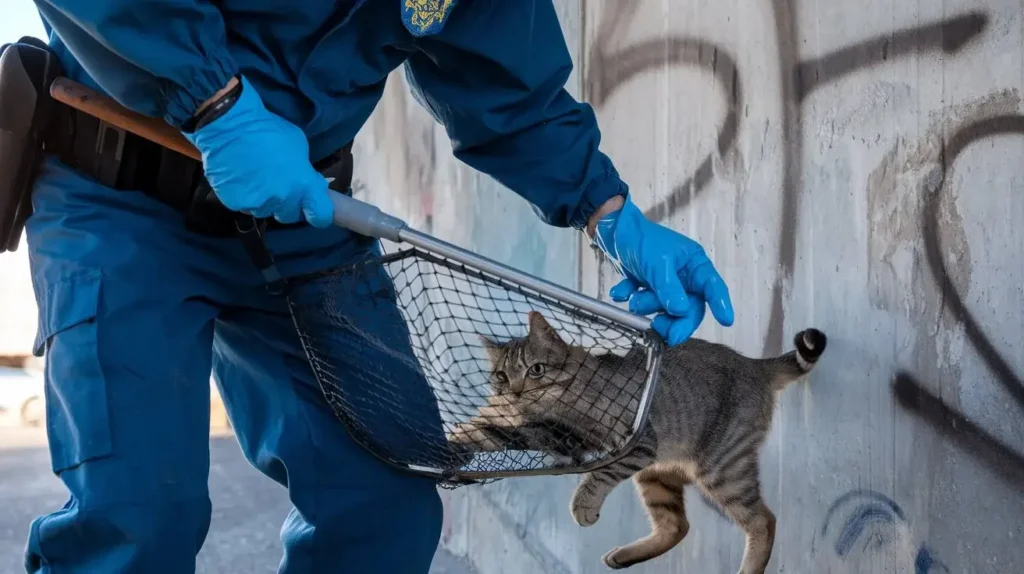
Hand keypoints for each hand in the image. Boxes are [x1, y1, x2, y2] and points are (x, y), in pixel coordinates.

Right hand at [182, 76, 333, 226]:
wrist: (230, 126)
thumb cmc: (269, 130)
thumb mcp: (299, 147)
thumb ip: (303, 171)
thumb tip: (303, 181)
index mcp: (304, 186)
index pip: (320, 214)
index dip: (318, 213)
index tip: (313, 208)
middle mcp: (283, 200)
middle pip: (290, 215)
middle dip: (288, 204)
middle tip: (280, 186)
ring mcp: (259, 204)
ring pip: (266, 211)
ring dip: (265, 201)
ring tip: (256, 179)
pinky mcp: (236, 204)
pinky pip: (245, 206)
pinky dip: (244, 196)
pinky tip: (240, 178)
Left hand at [592, 196, 733, 345]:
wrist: (612, 232)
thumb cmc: (641, 239)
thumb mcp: (657, 263)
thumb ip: (669, 288)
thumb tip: (681, 311)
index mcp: (694, 264)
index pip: (712, 288)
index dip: (721, 304)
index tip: (726, 320)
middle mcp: (683, 277)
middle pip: (689, 308)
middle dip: (675, 320)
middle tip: (665, 332)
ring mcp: (666, 285)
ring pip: (664, 309)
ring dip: (647, 305)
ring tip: (635, 295)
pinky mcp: (647, 289)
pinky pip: (643, 304)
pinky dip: (631, 297)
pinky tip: (622, 290)